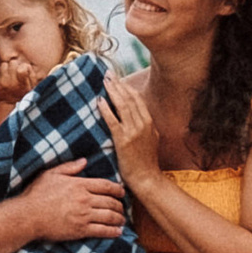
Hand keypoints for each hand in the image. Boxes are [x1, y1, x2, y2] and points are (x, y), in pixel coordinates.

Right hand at [12, 163, 128, 247]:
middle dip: (119, 206)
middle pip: (110, 202)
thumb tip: (84, 161)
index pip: (106, 186)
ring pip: (109, 216)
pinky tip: (118, 232)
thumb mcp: (51, 174)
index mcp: (79, 184)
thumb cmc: (37, 194)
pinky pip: (102, 230)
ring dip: (119, 218)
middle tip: (122, 208)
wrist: (28, 216)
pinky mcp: (80, 230)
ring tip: (122, 220)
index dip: (117, 189)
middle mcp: (85, 199)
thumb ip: (69, 167)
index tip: (122, 192)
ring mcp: (84, 215)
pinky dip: (113, 231)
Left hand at [100, 67, 160, 188]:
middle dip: (118, 84)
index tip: (118, 78)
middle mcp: (143, 124)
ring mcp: (133, 131)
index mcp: (149, 122)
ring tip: (104, 81)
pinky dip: (106, 109)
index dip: (127, 87)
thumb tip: (138, 115)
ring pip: (122, 105)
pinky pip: (113, 120)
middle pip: (129, 98)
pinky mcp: (123, 140)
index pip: (137, 99)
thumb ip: (146, 126)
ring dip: (112, 91)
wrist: (147, 179)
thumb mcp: (152, 139)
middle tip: (108, 73)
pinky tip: (99, 101)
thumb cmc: (146, 162)